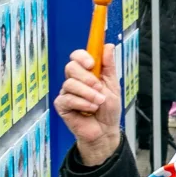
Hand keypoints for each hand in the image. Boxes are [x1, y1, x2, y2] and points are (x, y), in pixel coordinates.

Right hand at [54, 48, 120, 165]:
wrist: (106, 131)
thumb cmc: (108, 109)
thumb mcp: (113, 85)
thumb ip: (109, 66)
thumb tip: (108, 46)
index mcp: (87, 73)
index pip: (77, 56)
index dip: (82, 56)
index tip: (91, 63)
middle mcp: (75, 80)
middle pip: (71, 67)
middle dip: (86, 77)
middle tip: (98, 87)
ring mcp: (67, 93)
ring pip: (70, 84)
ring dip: (88, 93)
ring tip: (99, 102)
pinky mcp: (62, 106)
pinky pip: (67, 99)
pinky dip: (82, 103)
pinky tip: (90, 109)